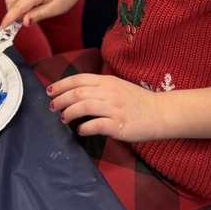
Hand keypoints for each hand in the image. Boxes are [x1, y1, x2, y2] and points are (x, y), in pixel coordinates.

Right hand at [1, 0, 86, 28]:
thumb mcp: (56, 9)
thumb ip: (38, 15)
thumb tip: (24, 22)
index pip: (17, 7)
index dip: (8, 19)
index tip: (1, 30)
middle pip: (10, 1)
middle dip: (11, 15)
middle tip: (20, 26)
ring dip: (15, 11)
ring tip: (29, 18)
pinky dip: (19, 6)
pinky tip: (30, 12)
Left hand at [46, 72, 161, 141]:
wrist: (160, 113)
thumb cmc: (137, 101)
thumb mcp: (117, 87)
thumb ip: (99, 88)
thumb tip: (75, 93)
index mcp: (108, 81)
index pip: (79, 79)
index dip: (61, 84)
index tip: (50, 91)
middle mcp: (110, 92)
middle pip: (78, 92)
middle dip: (60, 99)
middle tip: (52, 107)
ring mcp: (115, 108)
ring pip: (84, 107)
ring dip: (69, 113)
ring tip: (63, 119)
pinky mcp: (119, 125)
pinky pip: (96, 125)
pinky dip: (85, 128)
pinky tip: (81, 130)